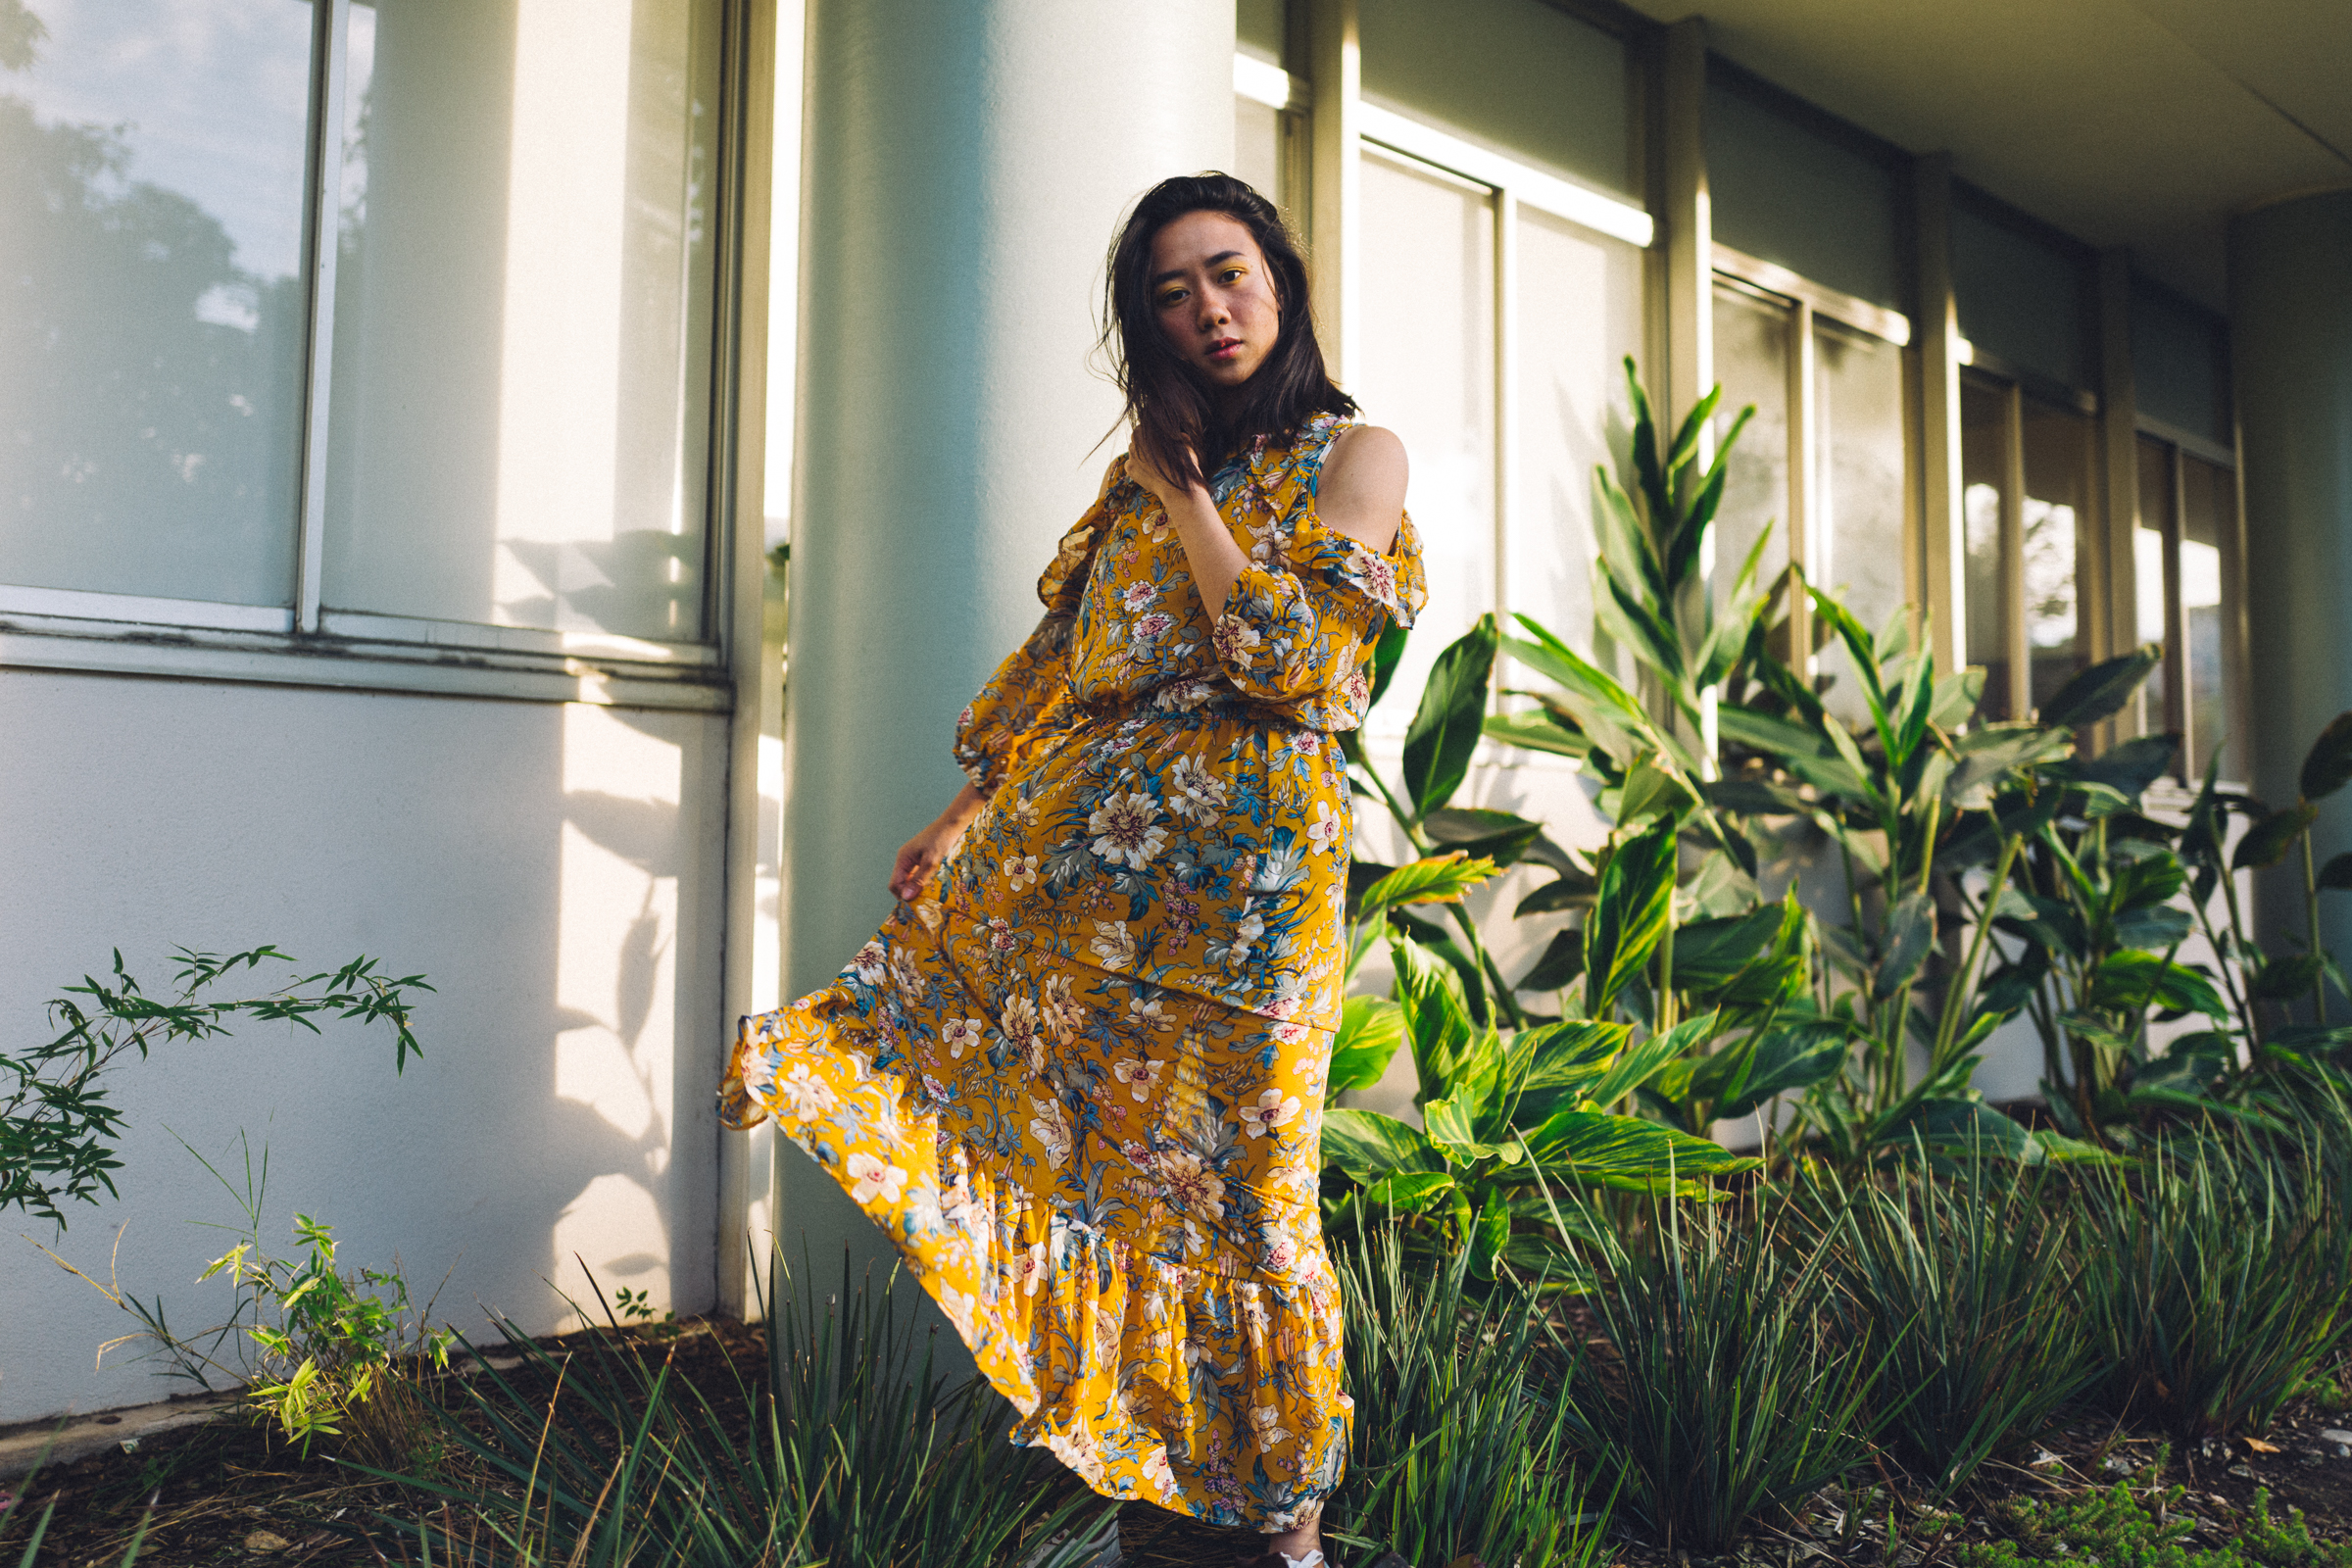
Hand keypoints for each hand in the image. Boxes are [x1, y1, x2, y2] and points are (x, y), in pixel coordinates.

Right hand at [889, 785, 986, 900]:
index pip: (894, 884)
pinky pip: (919, 875)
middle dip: (910, 894)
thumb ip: (919, 879)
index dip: (902, 896)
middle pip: (901, 883)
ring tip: (930, 898)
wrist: (954, 822)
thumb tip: (907, 897)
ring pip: (910, 880)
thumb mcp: (932, 861)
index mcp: (903, 858)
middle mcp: (906, 859)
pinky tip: (934, 887)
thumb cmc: (943, 838)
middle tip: (924, 905)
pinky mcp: (923, 858)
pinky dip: (924, 883)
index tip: (916, 906)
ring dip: (918, 889)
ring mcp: (914, 859)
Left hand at [1127, 426, 1202, 512]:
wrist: (1177, 487)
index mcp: (1147, 432)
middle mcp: (1135, 441)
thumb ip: (1181, 438)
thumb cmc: (1183, 464)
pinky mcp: (1129, 469)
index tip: (1157, 443)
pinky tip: (1149, 472)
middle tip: (1156, 454)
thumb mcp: (1186, 445)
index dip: (1151, 436)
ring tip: (1154, 464)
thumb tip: (1181, 435)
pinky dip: (1138, 468)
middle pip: (1136, 441)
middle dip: (1144, 446)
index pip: (1142, 429)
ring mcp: (1131, 455)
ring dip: (1141, 457)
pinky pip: (1131, 465)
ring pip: (1134, 453)